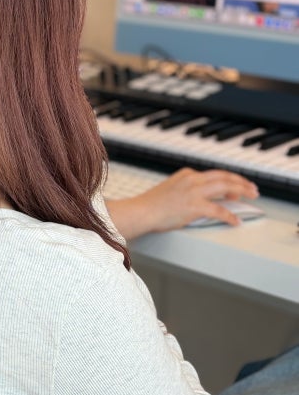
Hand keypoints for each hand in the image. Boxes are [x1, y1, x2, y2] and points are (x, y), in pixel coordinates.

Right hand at [105, 167, 259, 240]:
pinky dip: (230, 215)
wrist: (140, 211)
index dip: (230, 180)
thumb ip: (185, 191)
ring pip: (226, 187)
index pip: (214, 174)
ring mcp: (194, 192)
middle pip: (224, 177)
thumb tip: (199, 200)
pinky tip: (236, 220)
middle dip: (242, 182)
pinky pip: (219, 210)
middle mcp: (192, 180)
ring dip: (242, 191)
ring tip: (252, 197)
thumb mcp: (170, 190)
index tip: (238, 186)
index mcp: (187, 175)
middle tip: (253, 189)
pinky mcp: (194, 206)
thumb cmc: (150, 206)